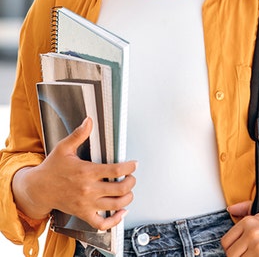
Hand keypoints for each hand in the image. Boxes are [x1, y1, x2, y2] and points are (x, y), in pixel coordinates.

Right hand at [12, 117, 135, 229]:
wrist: (37, 189)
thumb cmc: (51, 169)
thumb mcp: (64, 148)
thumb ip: (79, 134)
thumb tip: (89, 121)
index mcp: (86, 172)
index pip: (116, 170)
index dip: (130, 167)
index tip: (134, 164)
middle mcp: (88, 189)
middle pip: (120, 189)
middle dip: (131, 182)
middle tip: (132, 177)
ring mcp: (86, 204)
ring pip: (116, 205)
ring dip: (128, 198)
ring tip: (128, 191)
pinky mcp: (83, 214)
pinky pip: (102, 223)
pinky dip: (115, 220)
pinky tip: (121, 211)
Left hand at [222, 201, 258, 256]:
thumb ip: (246, 208)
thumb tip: (231, 209)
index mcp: (249, 222)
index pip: (226, 242)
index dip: (233, 247)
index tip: (242, 249)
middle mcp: (253, 233)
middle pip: (230, 254)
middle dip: (239, 255)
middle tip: (251, 253)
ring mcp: (257, 247)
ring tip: (256, 255)